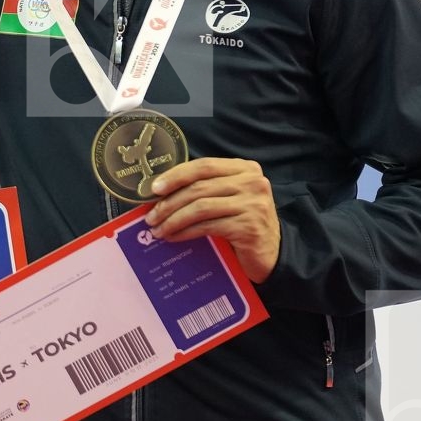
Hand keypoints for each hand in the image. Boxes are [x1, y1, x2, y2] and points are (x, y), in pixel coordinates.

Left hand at [144, 157, 280, 281]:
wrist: (270, 255)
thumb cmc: (242, 224)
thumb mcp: (227, 199)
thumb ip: (205, 189)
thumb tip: (161, 192)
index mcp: (245, 169)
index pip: (204, 166)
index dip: (176, 175)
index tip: (154, 188)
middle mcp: (252, 182)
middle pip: (199, 187)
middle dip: (169, 202)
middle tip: (150, 216)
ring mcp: (253, 204)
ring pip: (200, 207)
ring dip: (173, 219)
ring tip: (157, 229)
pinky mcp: (249, 226)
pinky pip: (207, 226)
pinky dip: (185, 232)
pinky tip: (173, 237)